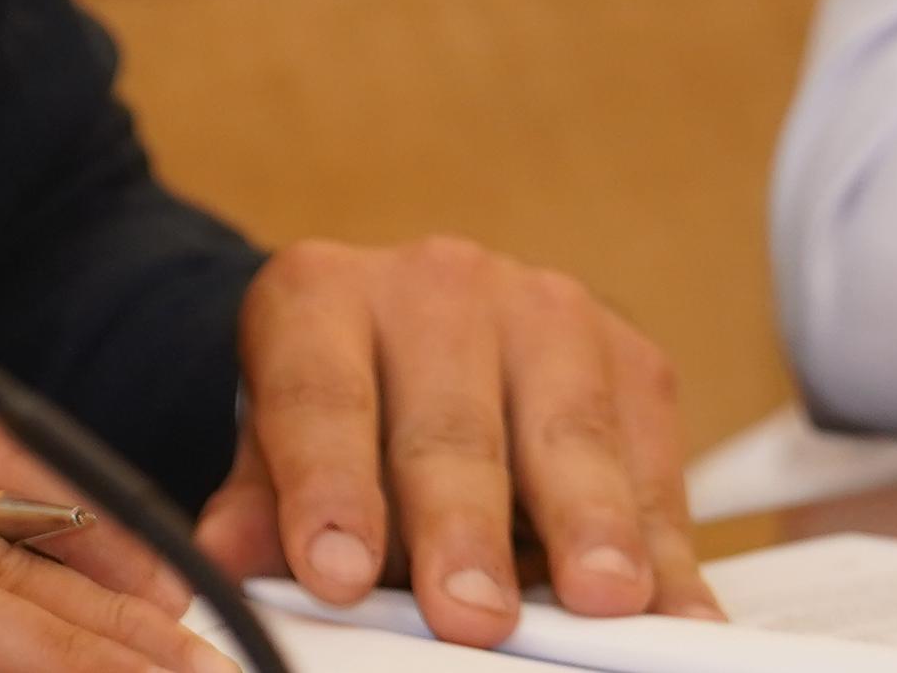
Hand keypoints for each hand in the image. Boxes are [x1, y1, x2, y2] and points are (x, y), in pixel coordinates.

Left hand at [193, 236, 713, 643]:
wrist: (412, 344)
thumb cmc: (339, 415)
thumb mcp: (275, 453)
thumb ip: (260, 509)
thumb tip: (224, 567)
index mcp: (320, 299)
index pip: (318, 396)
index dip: (328, 486)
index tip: (334, 570)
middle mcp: (435, 285)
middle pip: (449, 422)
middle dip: (463, 526)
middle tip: (469, 612)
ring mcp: (544, 309)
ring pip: (568, 428)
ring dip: (589, 522)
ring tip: (598, 596)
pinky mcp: (630, 356)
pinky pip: (652, 457)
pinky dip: (664, 543)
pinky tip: (672, 605)